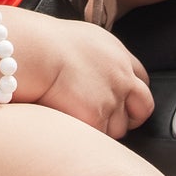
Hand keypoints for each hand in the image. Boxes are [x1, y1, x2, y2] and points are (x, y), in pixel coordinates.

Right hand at [10, 13, 153, 137]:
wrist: (32, 50)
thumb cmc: (42, 43)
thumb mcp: (81, 39)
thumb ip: (97, 56)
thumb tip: (94, 71)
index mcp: (117, 54)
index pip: (141, 79)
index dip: (130, 93)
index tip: (119, 100)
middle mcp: (121, 75)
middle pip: (143, 105)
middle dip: (130, 116)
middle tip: (107, 118)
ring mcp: (111, 97)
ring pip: (119, 127)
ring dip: (103, 127)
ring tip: (76, 117)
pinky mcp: (96, 116)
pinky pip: (98, 137)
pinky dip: (86, 135)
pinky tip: (70, 123)